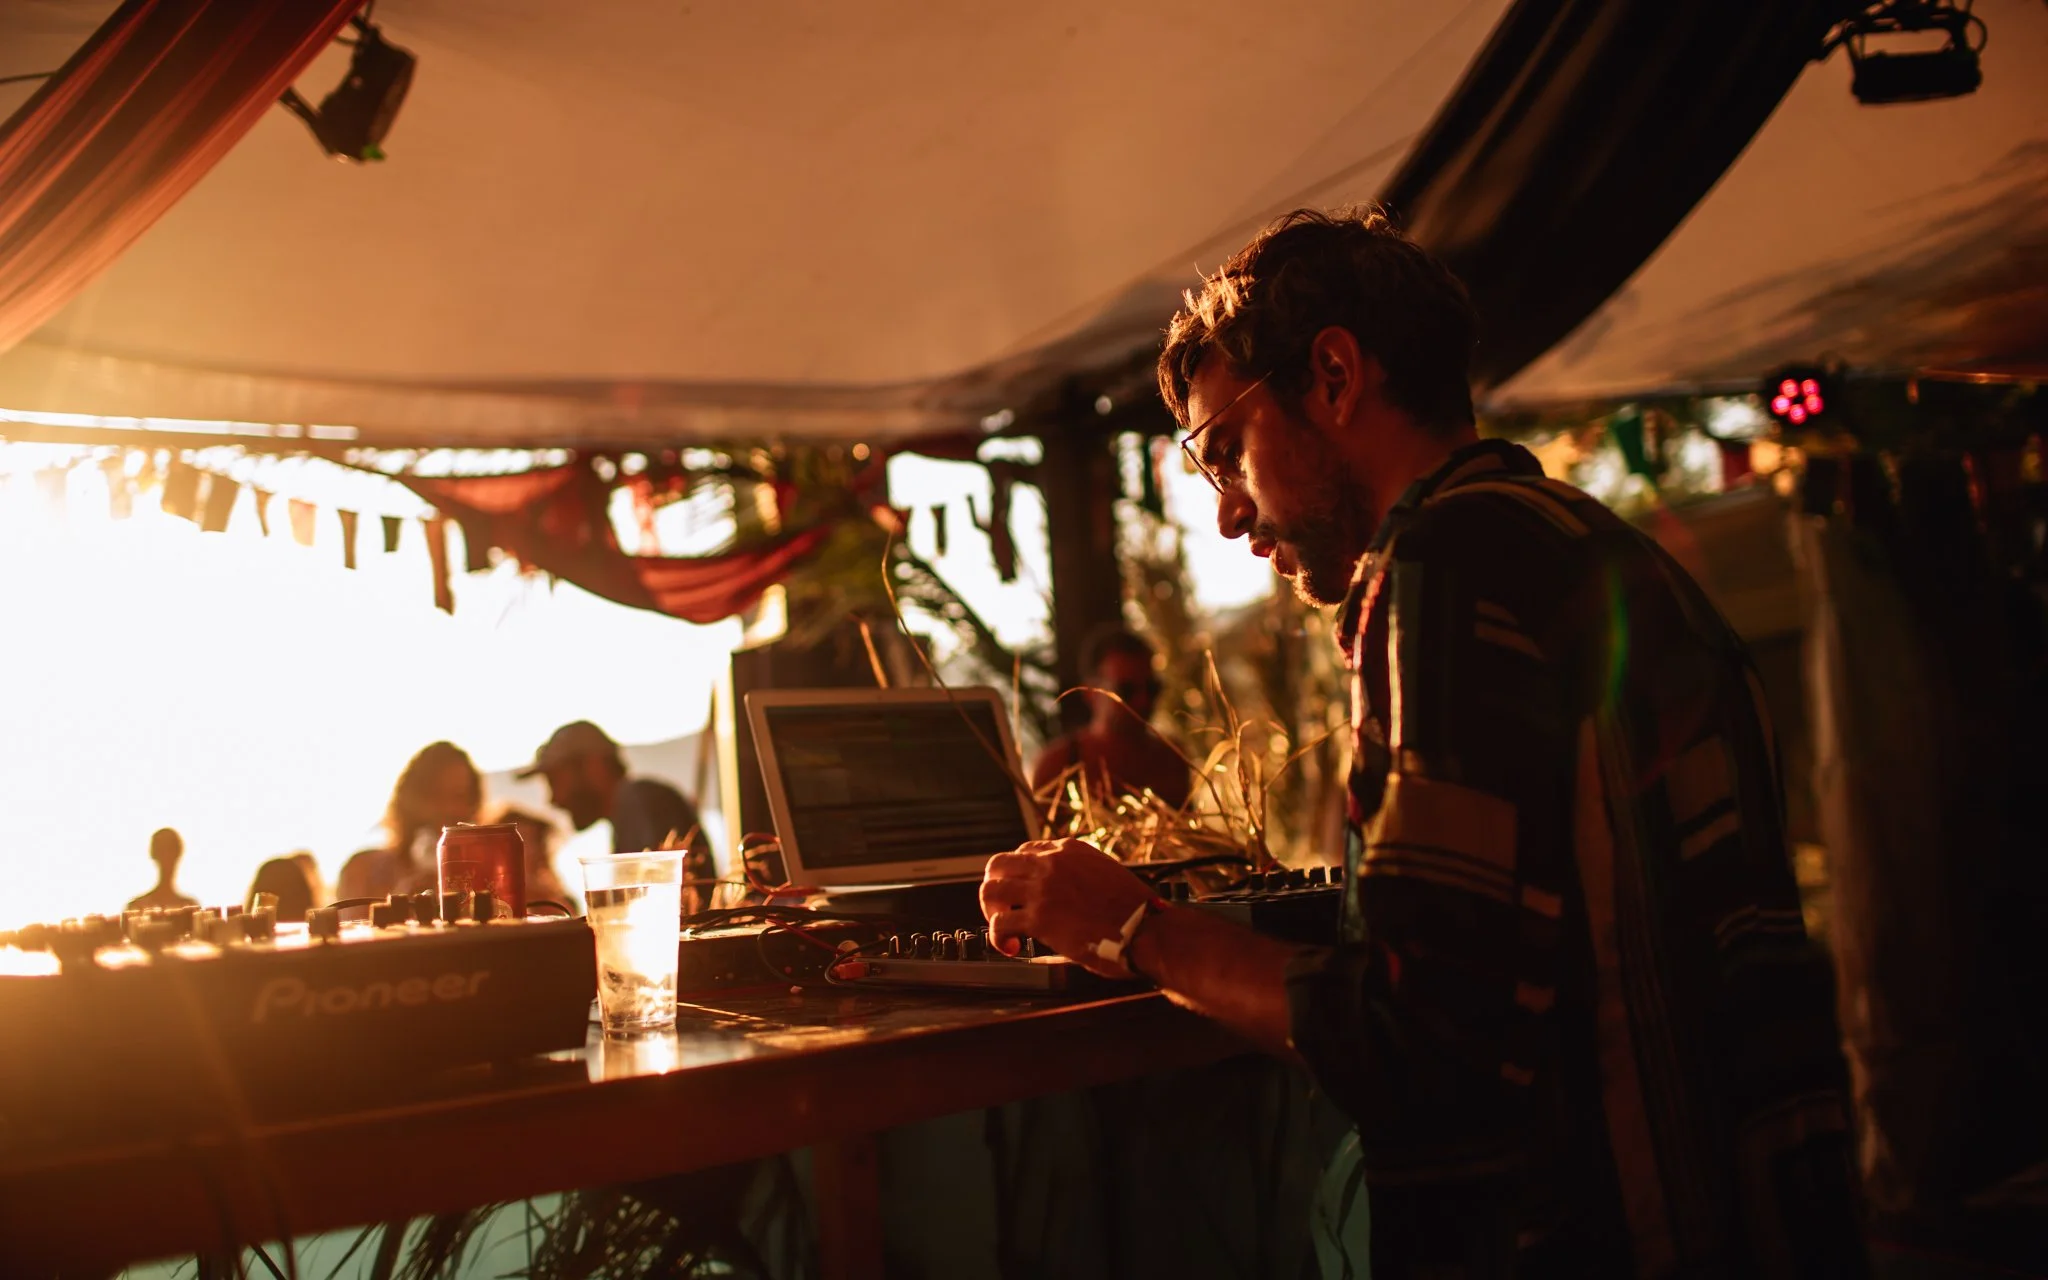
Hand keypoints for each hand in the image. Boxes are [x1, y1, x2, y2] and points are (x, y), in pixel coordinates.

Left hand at [980, 839, 1156, 977]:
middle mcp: (1052, 863)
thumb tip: (1066, 891)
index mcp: (1070, 850)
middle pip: (999, 865)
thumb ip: (1080, 873)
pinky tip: (1010, 947)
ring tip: (1005, 928)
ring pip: (991, 890)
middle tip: (1004, 910)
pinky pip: (999, 924)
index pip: (1026, 851)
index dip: (1019, 874)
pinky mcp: (1040, 918)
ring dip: (992, 911)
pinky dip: (998, 937)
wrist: (1147, 929)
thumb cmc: (1135, 910)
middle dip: (996, 888)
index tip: (1022, 893)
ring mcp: (1043, 889)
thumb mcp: (1105, 873)